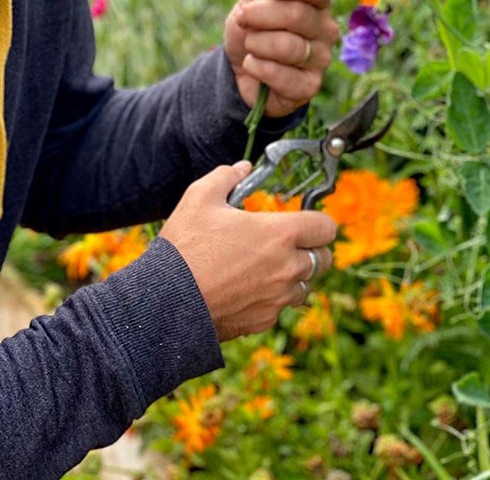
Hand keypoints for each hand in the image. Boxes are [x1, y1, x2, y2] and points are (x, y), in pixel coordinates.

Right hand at [159, 162, 336, 339]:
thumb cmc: (184, 249)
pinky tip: (247, 289)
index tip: (304, 220)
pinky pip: (280, 307)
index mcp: (280, 234)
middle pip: (324, 259)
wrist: (163, 303)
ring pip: (305, 286)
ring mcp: (277, 298)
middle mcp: (287, 268)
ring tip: (266, 266)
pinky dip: (271, 298)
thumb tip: (243, 168)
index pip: (326, 227)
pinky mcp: (263, 321)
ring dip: (294, 276)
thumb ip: (227, 177)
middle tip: (289, 243)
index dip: (317, 221)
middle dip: (312, 249)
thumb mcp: (200, 198)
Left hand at [224, 0, 339, 116]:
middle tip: (243, 18)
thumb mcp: (249, 5)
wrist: (242, 71)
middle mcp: (326, 30)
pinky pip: (281, 75)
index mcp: (317, 4)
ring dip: (256, 43)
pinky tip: (252, 65)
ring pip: (287, 46)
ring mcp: (321, 59)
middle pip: (298, 14)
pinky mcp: (310, 85)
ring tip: (250, 45)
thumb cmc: (252, 31)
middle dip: (261, 14)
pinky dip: (257, 67)